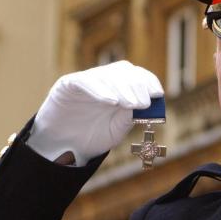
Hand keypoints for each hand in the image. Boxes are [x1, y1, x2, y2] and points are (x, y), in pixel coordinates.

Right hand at [27, 60, 163, 164]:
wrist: (62, 148)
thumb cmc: (90, 138)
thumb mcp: (115, 130)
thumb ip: (128, 117)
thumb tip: (144, 104)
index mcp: (117, 89)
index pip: (135, 76)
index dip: (148, 81)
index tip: (158, 93)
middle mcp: (103, 81)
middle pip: (123, 71)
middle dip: (137, 86)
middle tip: (144, 103)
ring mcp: (85, 81)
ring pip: (106, 75)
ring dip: (122, 88)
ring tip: (131, 104)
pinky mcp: (68, 84)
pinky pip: (85, 81)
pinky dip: (99, 90)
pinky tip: (110, 101)